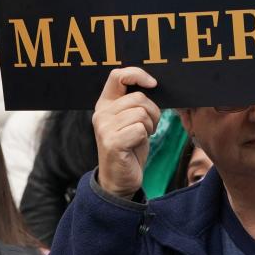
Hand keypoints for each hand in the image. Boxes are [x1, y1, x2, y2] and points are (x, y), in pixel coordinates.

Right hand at [92, 68, 159, 198]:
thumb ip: (133, 103)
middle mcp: (101, 113)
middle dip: (152, 112)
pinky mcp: (112, 142)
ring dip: (150, 126)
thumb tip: (152, 84)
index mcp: (105, 103)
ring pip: (141, 113)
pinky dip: (144, 138)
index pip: (118, 76)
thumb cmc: (129, 147)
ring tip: (142, 136)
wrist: (119, 179)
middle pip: (139, 98)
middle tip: (148, 127)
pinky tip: (136, 145)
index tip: (153, 84)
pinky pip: (140, 130)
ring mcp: (104, 128)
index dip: (137, 75)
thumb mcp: (129, 120)